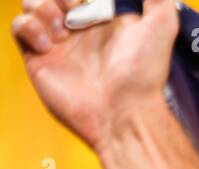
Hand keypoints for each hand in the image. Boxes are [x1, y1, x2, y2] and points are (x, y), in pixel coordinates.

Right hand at [12, 0, 178, 151]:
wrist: (123, 111)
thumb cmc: (143, 72)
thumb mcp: (162, 25)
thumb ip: (158, 0)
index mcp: (103, 21)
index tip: (88, 0)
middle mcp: (79, 31)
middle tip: (75, 10)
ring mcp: (58, 45)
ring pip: (32, 6)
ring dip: (42, 6)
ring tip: (63, 28)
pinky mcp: (38, 59)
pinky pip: (19, 28)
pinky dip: (29, 27)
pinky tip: (49, 43)